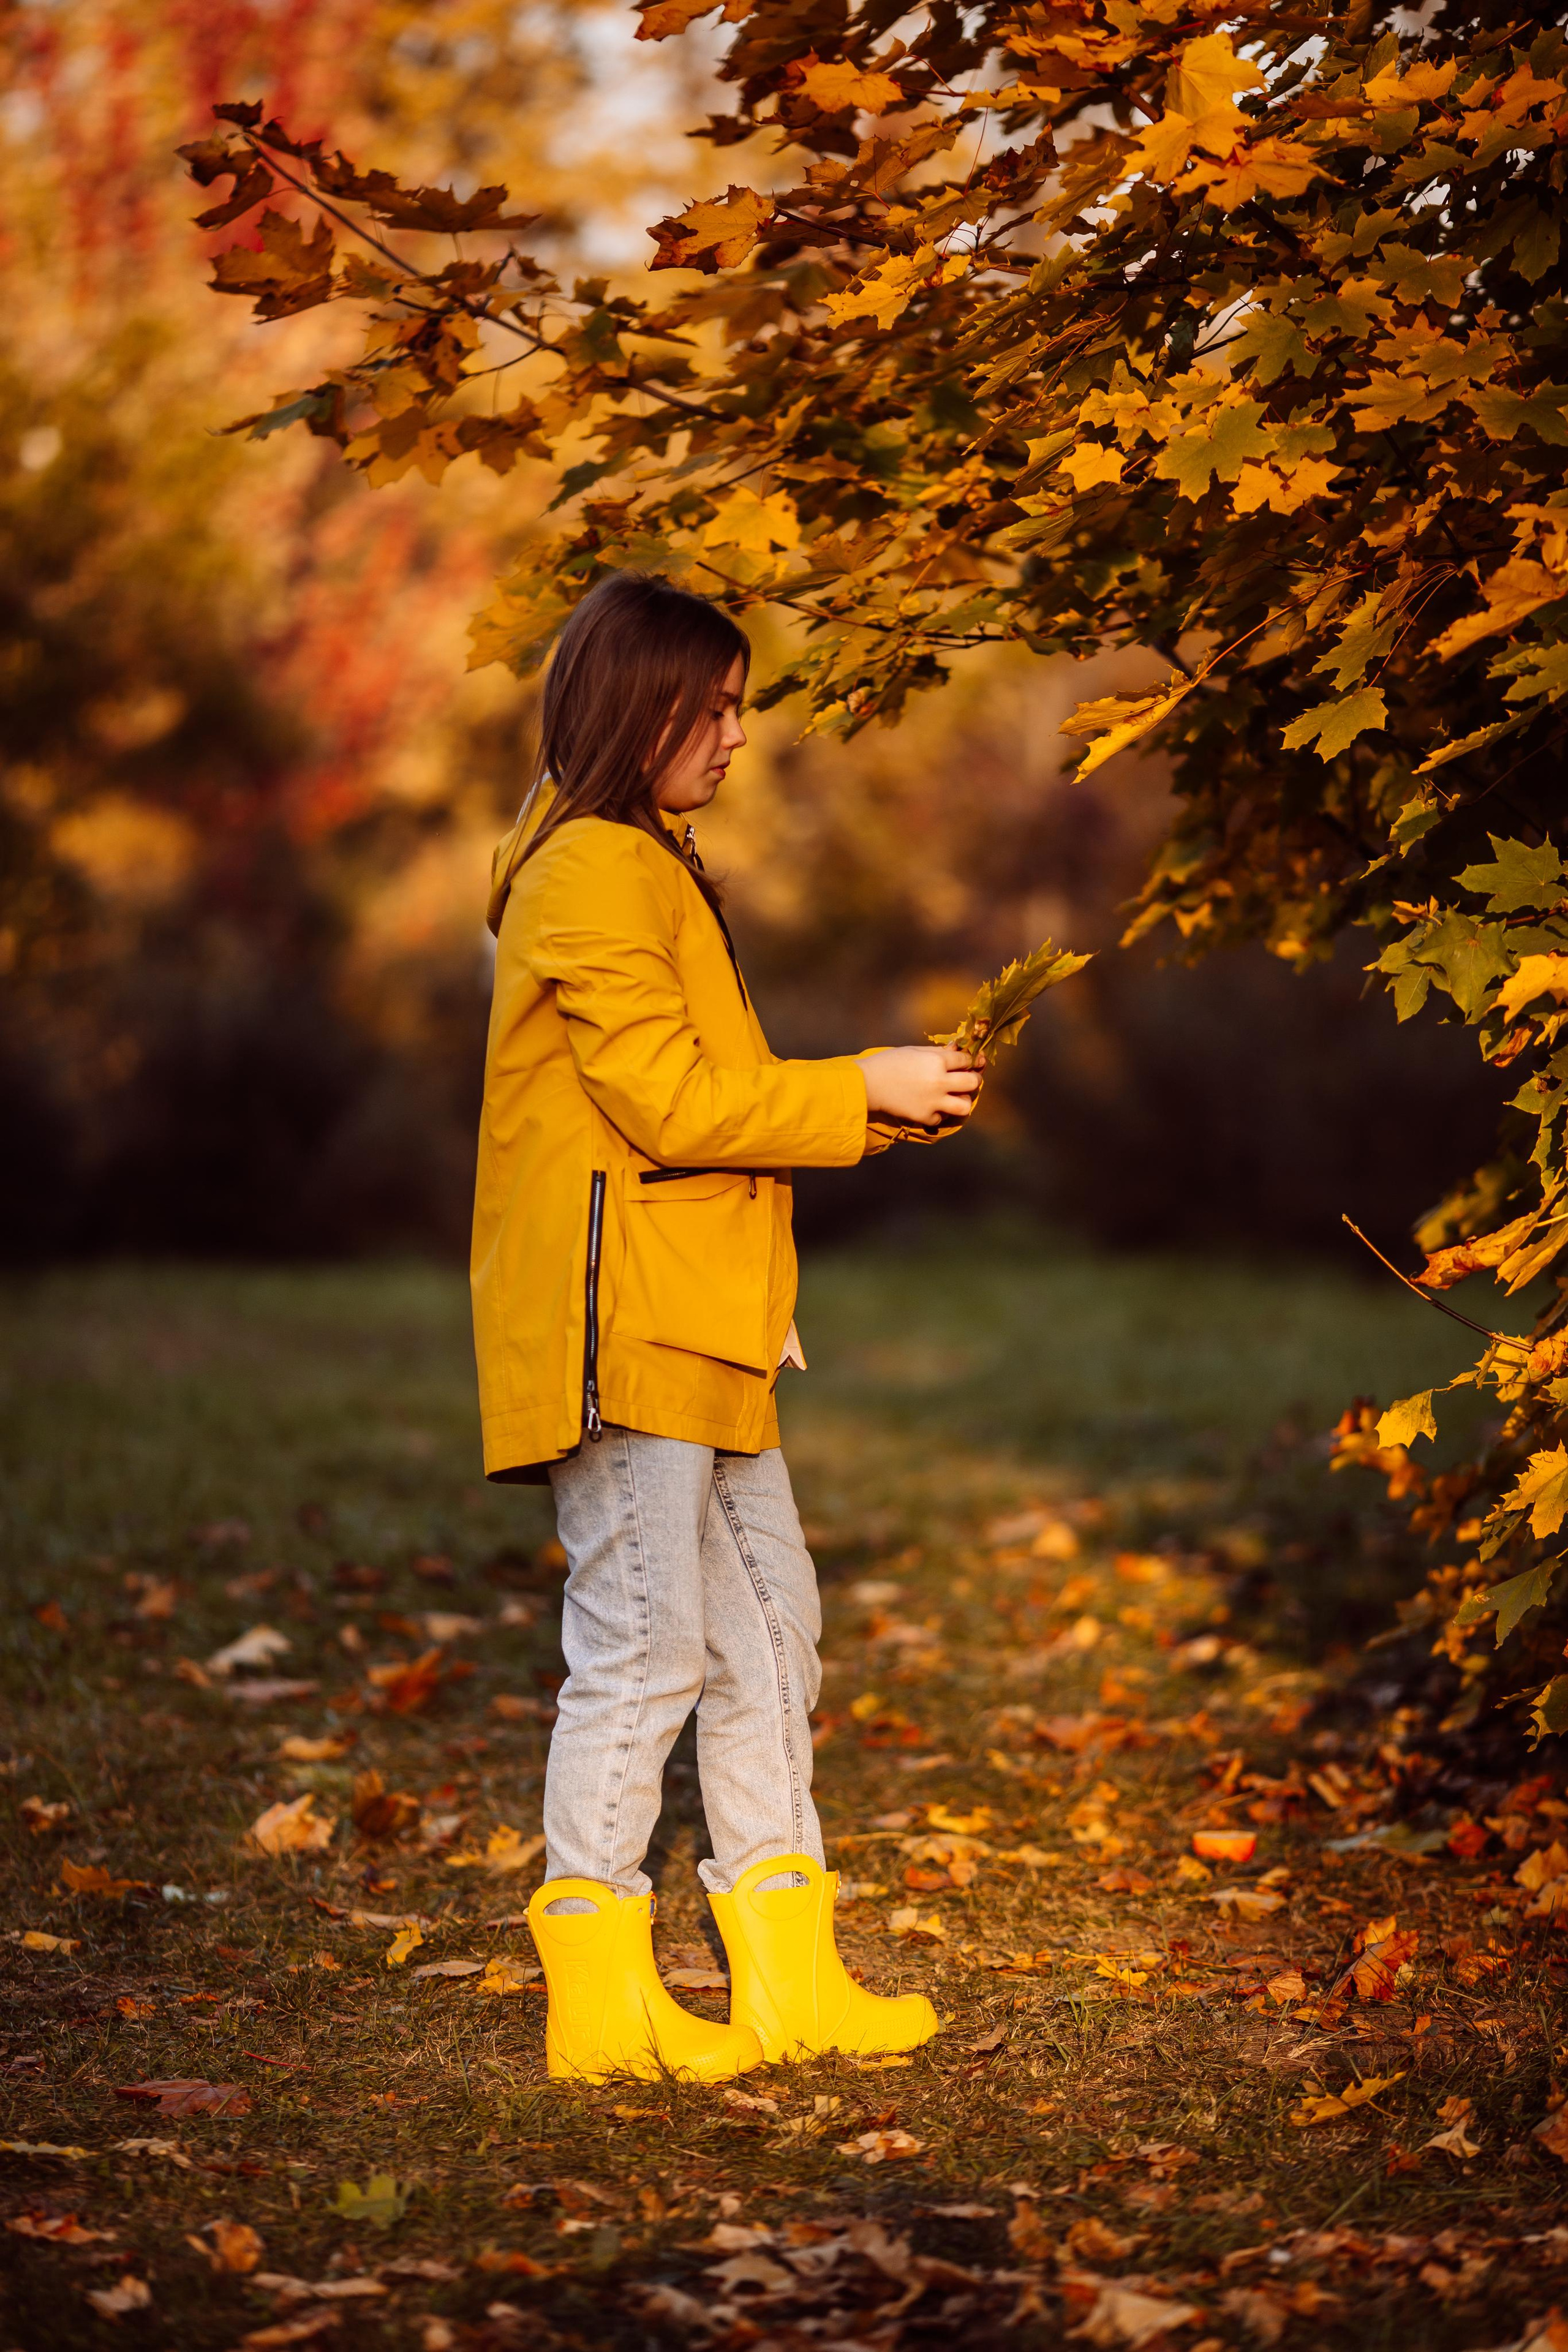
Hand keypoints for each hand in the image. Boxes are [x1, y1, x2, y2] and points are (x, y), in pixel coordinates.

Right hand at [857, 1044, 983, 1127]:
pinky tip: (933, 1106)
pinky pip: (943, 1118)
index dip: (968, 1060)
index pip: (966, 1060)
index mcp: (937, 1060)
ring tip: (954, 1097)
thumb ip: (938, 1052)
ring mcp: (934, 1101)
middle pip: (973, 1082)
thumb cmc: (889, 1062)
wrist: (867, 1084)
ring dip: (963, 1100)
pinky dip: (940, 1113)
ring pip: (965, 1105)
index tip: (964, 1062)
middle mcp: (940, 1081)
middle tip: (967, 1079)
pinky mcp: (925, 1116)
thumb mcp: (915, 1050)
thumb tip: (957, 1050)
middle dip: (973, 1079)